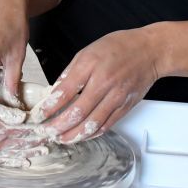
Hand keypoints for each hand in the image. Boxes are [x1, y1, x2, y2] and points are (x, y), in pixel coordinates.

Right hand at [0, 105, 45, 161]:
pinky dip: (16, 162)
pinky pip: (5, 161)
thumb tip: (23, 117)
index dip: (38, 130)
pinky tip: (25, 162)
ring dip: (32, 152)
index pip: (25, 129)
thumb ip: (5, 112)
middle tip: (51, 142)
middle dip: (38, 142)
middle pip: (24, 142)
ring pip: (17, 153)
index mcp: (1, 128)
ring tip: (44, 152)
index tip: (49, 129)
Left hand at [35, 27, 160, 142]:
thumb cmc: (119, 48)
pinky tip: (81, 135)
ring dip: (74, 135)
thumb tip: (55, 91)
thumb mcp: (88, 52)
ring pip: (92, 124)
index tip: (38, 115)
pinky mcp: (125, 107)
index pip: (64, 92)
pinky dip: (92, 134)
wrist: (149, 51)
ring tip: (61, 139)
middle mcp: (104, 83)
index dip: (49, 108)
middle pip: (77, 112)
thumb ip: (70, 72)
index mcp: (90, 65)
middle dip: (58, 126)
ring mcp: (116, 97)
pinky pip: (106, 125)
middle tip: (46, 132)